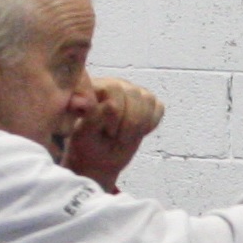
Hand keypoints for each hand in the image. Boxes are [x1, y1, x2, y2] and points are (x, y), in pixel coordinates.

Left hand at [62, 77, 164, 191]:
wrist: (100, 158)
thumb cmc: (87, 145)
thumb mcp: (85, 136)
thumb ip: (93, 118)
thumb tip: (110, 104)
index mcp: (93, 87)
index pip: (113, 89)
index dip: (115, 114)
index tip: (107, 132)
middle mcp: (113, 84)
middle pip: (134, 93)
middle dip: (130, 122)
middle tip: (117, 137)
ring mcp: (131, 92)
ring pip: (148, 99)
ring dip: (140, 125)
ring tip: (125, 137)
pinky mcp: (146, 102)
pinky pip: (158, 107)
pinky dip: (151, 124)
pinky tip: (137, 132)